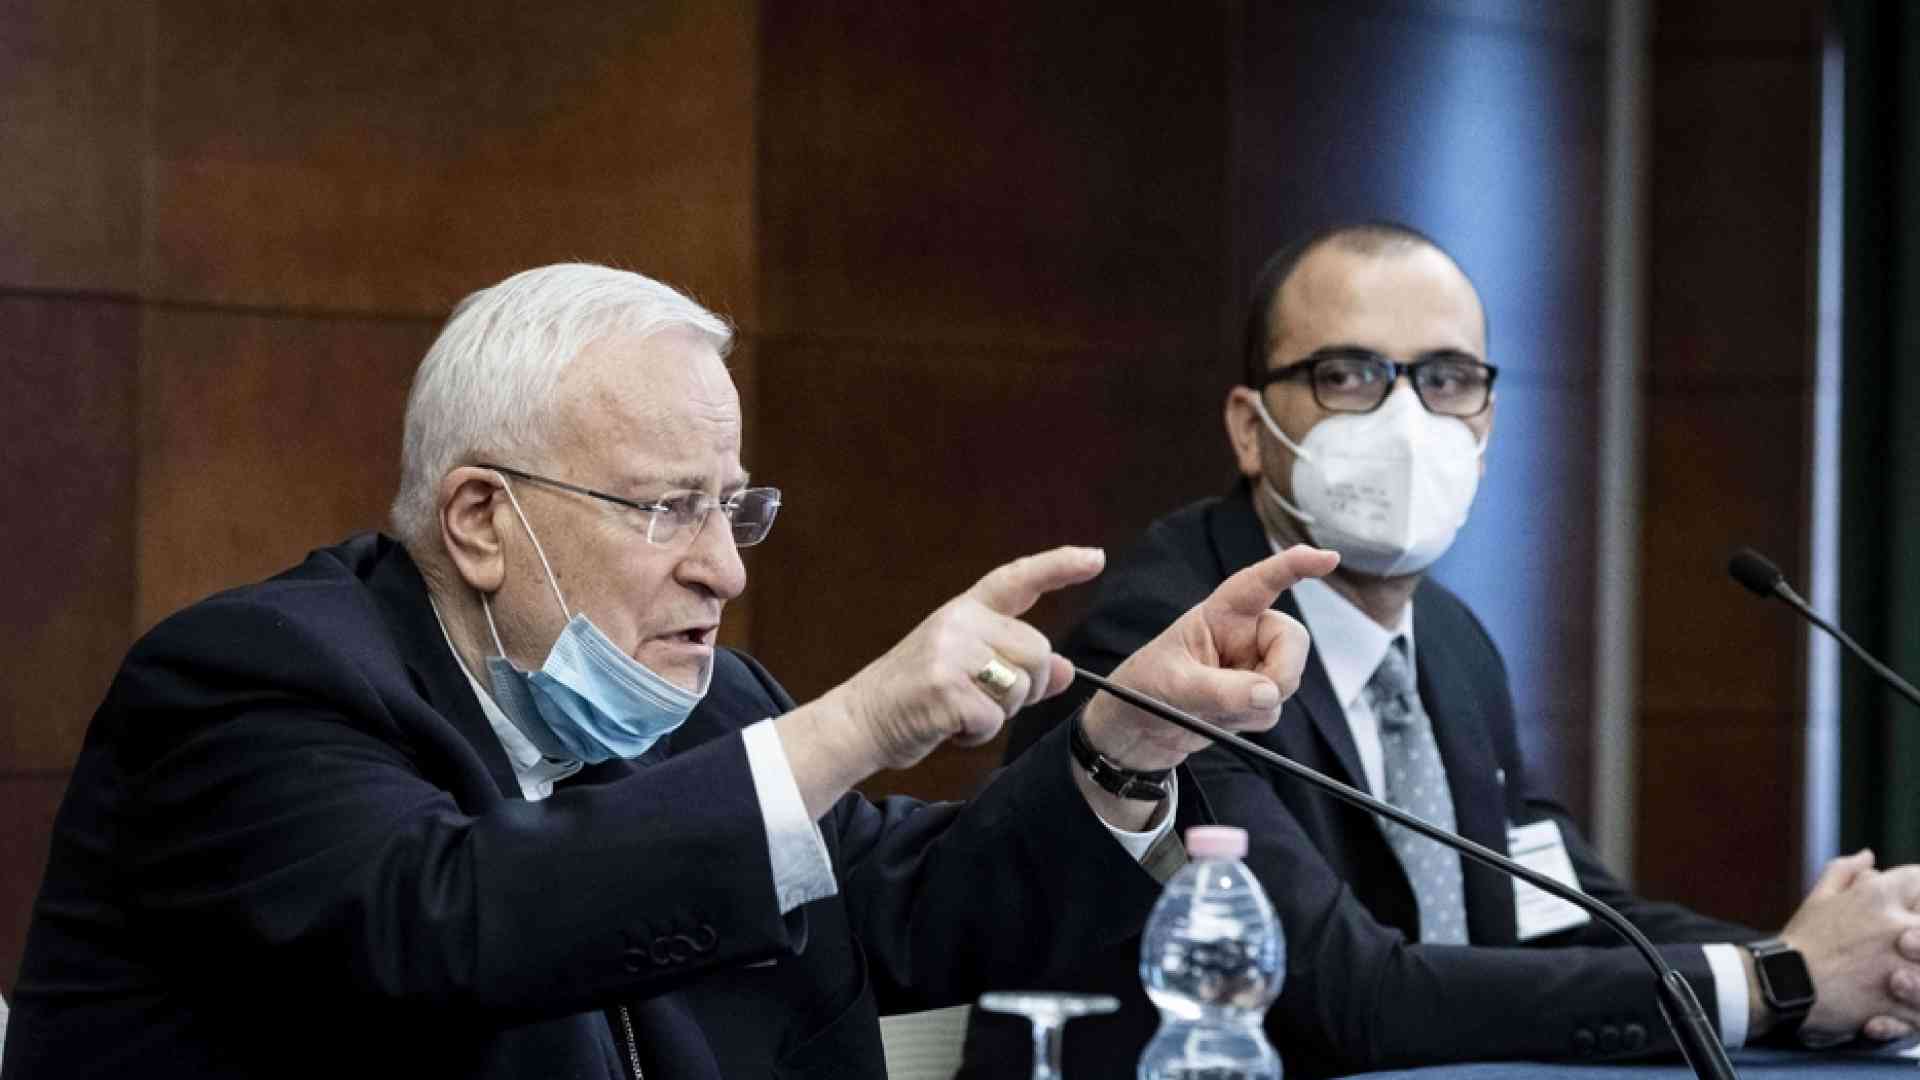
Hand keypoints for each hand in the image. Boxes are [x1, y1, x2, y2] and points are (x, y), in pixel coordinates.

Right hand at [793, 546, 1103, 794]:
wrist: (859, 721)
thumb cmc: (916, 698)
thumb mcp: (967, 672)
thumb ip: (1017, 666)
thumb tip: (1066, 668)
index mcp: (964, 611)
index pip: (1017, 580)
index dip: (1059, 567)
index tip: (1095, 558)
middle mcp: (958, 622)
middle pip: (1037, 651)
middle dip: (1025, 687)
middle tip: (984, 701)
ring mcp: (950, 652)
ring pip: (1021, 686)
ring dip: (999, 713)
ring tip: (959, 712)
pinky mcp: (944, 687)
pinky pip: (993, 718)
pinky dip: (976, 734)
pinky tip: (947, 726)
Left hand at [1079, 544, 1338, 772]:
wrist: (1135, 732)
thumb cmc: (1143, 691)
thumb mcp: (1173, 687)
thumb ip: (1221, 691)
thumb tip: (1269, 694)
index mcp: (1219, 615)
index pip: (1260, 584)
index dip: (1294, 566)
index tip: (1329, 558)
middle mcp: (1242, 635)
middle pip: (1292, 642)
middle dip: (1282, 672)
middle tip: (1255, 698)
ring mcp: (1251, 667)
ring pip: (1286, 682)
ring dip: (1254, 705)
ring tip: (1208, 708)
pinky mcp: (1254, 698)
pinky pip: (1273, 710)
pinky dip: (1247, 722)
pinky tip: (1215, 721)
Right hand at [1772, 851, 1919, 1042]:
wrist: (1783, 986)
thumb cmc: (1801, 942)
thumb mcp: (1818, 898)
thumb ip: (1845, 871)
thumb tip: (1868, 856)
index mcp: (1876, 897)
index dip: (1916, 892)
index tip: (1909, 905)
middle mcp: (1895, 926)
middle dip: (1919, 931)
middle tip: (1904, 942)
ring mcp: (1901, 964)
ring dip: (1919, 968)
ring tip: (1901, 971)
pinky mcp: (1900, 1000)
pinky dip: (1915, 1002)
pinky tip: (1900, 996)